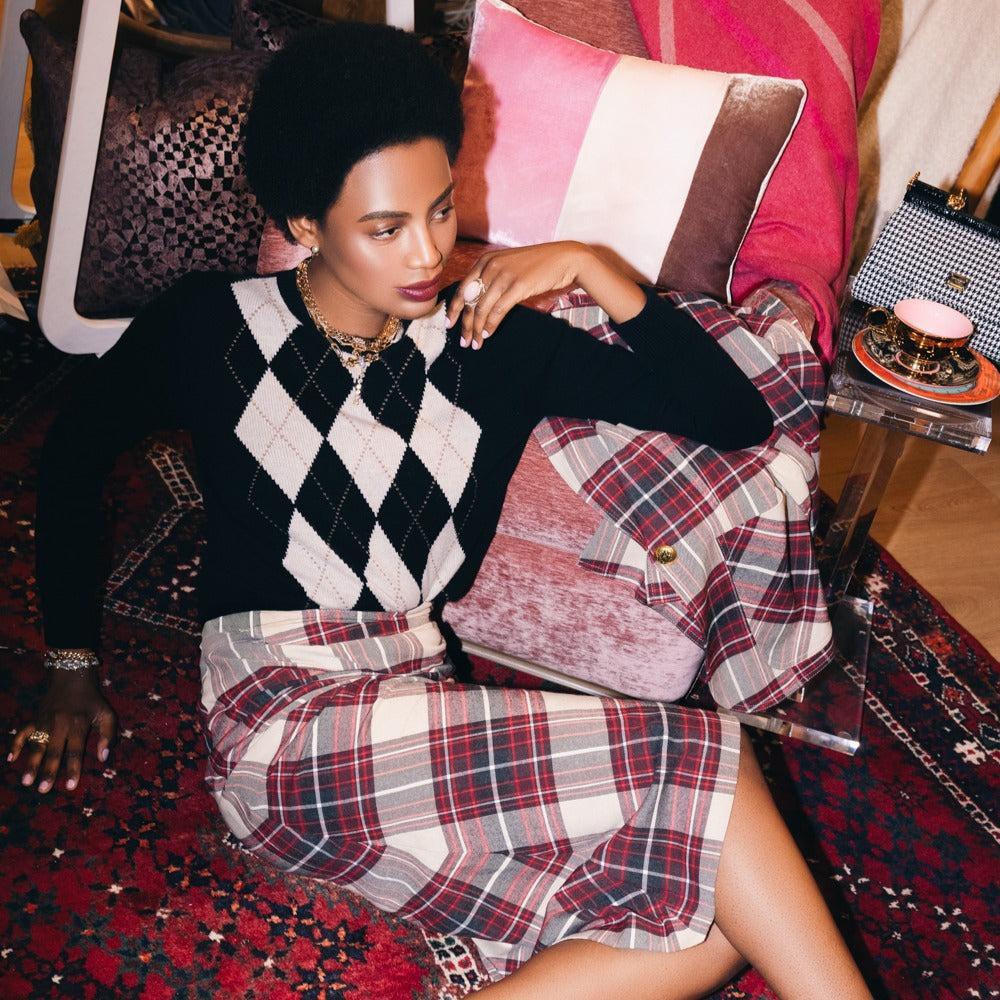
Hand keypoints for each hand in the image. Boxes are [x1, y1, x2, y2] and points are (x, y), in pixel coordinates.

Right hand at [9, 670, 116, 792]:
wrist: (72, 676)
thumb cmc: (92, 700)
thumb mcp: (107, 713)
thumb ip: (108, 735)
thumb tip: (103, 758)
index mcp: (78, 724)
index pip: (75, 751)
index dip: (73, 769)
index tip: (70, 786)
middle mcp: (60, 724)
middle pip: (53, 751)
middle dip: (48, 771)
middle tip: (43, 789)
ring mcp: (45, 721)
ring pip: (37, 745)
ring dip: (30, 763)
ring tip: (26, 781)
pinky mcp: (35, 718)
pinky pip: (23, 733)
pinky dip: (16, 744)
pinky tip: (11, 758)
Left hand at [445, 241, 591, 349]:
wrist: (563, 258)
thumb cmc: (536, 265)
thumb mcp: (508, 265)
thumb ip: (491, 278)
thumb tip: (476, 303)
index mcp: (485, 260)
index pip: (463, 288)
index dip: (454, 309)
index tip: (450, 324)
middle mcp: (491, 266)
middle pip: (470, 301)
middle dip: (465, 324)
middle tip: (463, 341)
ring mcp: (504, 275)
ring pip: (482, 308)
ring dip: (477, 330)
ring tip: (476, 344)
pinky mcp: (518, 285)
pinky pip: (498, 310)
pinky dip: (491, 325)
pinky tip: (488, 335)